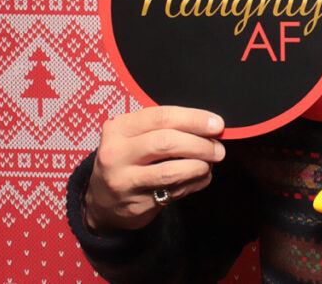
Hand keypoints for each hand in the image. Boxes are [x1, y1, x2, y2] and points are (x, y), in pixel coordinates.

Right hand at [84, 106, 225, 232]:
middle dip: (200, 144)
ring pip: (171, 171)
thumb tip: (210, 125)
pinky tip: (200, 177)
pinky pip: (174, 191)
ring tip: (210, 163)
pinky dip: (195, 182)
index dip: (194, 119)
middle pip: (167, 142)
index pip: (161, 117)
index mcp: (118, 128)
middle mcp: (116, 153)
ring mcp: (123, 181)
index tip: (217, 124)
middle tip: (218, 148)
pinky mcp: (135, 204)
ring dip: (200, 166)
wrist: (103, 200)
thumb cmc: (128, 159)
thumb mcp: (134, 135)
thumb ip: (165, 127)